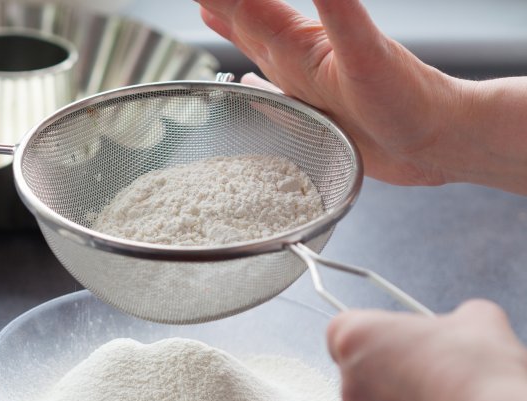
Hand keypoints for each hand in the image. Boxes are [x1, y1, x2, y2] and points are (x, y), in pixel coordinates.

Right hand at [195, 0, 466, 186]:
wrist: (440, 139)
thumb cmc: (408, 98)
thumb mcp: (364, 52)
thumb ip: (337, 8)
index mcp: (304, 44)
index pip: (252, 9)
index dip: (222, 0)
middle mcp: (300, 61)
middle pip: (249, 24)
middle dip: (221, 4)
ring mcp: (306, 87)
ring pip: (258, 53)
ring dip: (233, 32)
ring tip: (209, 15)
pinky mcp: (314, 116)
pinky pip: (273, 97)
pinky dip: (254, 87)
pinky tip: (245, 84)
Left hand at [326, 300, 526, 400]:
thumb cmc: (475, 373)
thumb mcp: (477, 319)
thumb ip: (453, 320)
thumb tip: (465, 325)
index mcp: (356, 339)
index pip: (344, 331)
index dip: (374, 337)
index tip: (398, 341)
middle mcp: (349, 386)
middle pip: (364, 378)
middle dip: (395, 378)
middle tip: (437, 377)